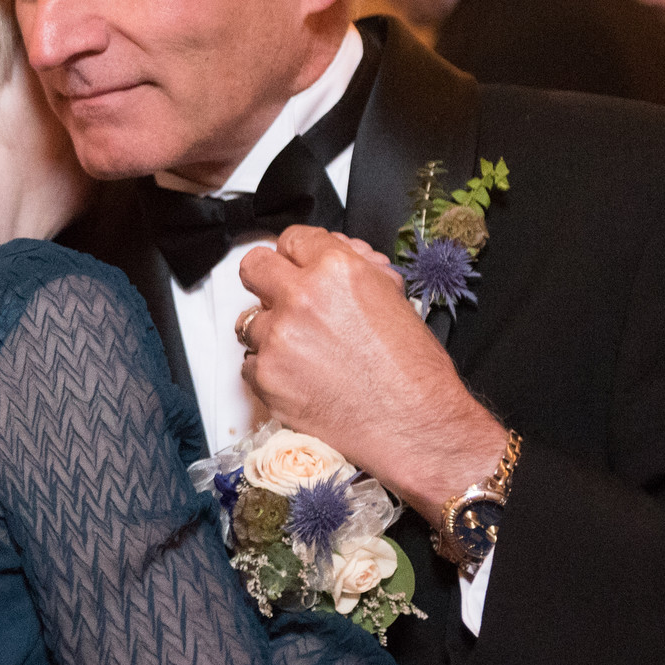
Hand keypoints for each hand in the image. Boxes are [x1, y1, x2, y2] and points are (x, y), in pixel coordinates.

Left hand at [237, 224, 508, 520]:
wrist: (414, 424)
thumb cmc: (413, 368)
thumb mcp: (393, 297)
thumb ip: (356, 268)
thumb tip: (336, 253)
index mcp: (336, 269)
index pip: (292, 239)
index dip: (297, 256)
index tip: (299, 269)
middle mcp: (301, 297)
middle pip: (253, 267)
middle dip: (267, 279)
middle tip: (283, 299)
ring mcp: (277, 337)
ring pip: (250, 321)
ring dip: (272, 333)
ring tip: (307, 353)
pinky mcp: (265, 377)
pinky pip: (250, 363)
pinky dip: (269, 370)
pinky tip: (300, 379)